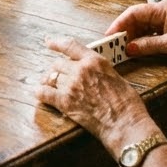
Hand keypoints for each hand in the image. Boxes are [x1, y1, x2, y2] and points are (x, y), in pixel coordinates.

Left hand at [36, 37, 151, 150]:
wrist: (125, 123)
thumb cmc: (126, 103)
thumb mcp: (115, 76)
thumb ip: (98, 70)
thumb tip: (90, 72)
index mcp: (95, 61)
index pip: (70, 46)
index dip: (57, 43)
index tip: (49, 42)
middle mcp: (80, 70)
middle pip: (58, 64)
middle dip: (57, 70)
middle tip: (58, 77)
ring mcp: (71, 85)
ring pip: (51, 78)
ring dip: (50, 82)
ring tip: (51, 87)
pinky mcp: (65, 102)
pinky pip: (44, 93)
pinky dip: (40, 93)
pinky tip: (40, 94)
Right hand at [106, 0, 166, 63]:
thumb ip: (148, 45)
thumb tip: (128, 48)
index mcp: (164, 8)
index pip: (134, 12)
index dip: (120, 24)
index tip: (110, 35)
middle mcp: (164, 11)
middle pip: (137, 19)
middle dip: (125, 31)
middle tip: (114, 45)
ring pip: (142, 26)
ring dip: (133, 37)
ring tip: (124, 48)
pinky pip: (150, 32)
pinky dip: (142, 40)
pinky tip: (138, 48)